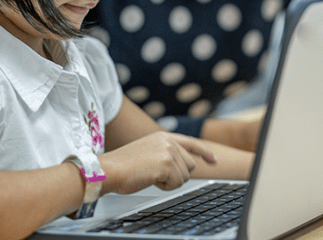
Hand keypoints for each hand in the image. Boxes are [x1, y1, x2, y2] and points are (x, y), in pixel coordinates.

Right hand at [100, 131, 215, 194]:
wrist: (108, 170)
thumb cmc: (123, 166)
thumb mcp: (148, 152)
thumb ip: (166, 153)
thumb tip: (185, 165)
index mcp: (163, 136)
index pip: (191, 143)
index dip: (205, 153)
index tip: (214, 161)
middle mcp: (168, 141)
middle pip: (190, 165)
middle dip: (177, 175)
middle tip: (155, 175)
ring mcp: (168, 151)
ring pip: (184, 176)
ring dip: (169, 182)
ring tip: (150, 176)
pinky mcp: (166, 164)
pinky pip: (176, 183)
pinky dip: (165, 187)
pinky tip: (150, 180)